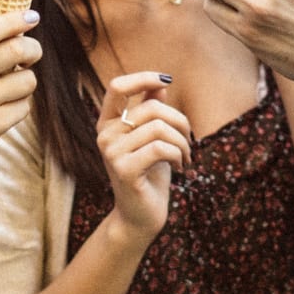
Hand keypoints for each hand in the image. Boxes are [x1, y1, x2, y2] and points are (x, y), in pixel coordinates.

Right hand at [0, 10, 41, 177]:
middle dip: (34, 49)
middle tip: (32, 55)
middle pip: (16, 49)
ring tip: (9, 91)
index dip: (14, 20)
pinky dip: (19, 107)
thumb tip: (17, 25)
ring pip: (27, 80)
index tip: (32, 16)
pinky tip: (2, 112)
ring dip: (25, 83)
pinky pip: (24, 107)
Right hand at [95, 72, 191, 240]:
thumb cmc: (149, 174)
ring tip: (186, 156)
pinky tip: (180, 167)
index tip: (167, 79)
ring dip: (182, 142)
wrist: (141, 216)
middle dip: (180, 122)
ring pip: (159, 128)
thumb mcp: (152, 138)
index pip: (117, 86)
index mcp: (107, 123)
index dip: (142, 77)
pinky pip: (161, 148)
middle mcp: (104, 135)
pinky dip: (179, 155)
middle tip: (189, 140)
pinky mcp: (124, 170)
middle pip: (152, 108)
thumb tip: (160, 82)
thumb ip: (151, 110)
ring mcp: (111, 153)